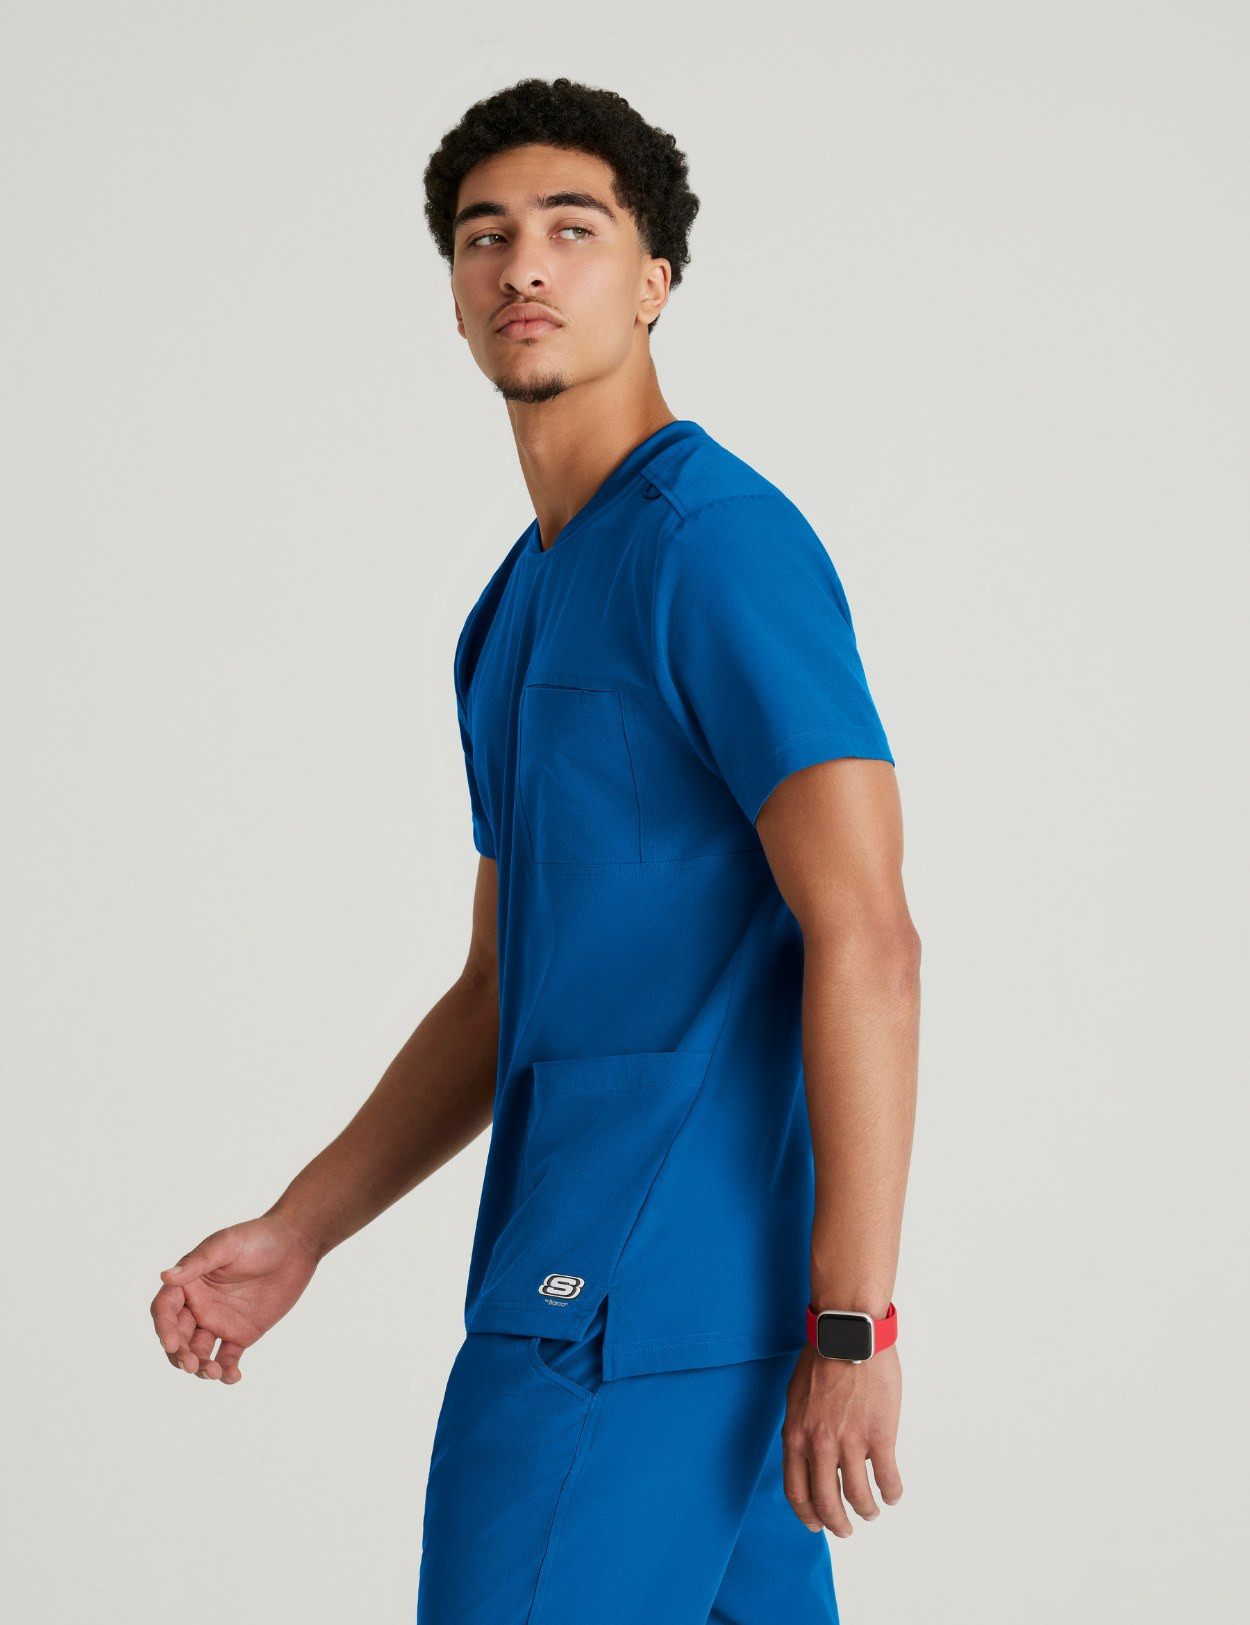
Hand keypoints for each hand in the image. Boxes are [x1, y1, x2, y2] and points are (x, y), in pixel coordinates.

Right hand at [150, 1211, 321, 1382]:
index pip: (165, 1310)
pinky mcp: (241, 1334)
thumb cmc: (258, 1238)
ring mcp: (219, 1322)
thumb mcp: (227, 1244)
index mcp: (189, 1283)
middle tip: (191, 1365)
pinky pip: (228, 1358)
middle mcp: (198, 1306)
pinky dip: (226, 1371)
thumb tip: (165, 1276)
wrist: (295, 1245)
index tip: (172, 1344)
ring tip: (214, 1372)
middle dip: (180, 1355)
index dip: (164, 1328)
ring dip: (201, 1367)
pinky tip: (233, 1376)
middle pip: (178, 1337)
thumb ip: (198, 1262)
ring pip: (200, 1353)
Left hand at [781, 1342, 903, 1536]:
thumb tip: (808, 1454)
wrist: (848, 1334)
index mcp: (796, 1436)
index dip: (807, 1514)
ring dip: (866, 1510)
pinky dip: (891, 1493)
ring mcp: (850, 1443)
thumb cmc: (822, 1357)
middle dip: (837, 1523)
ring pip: (859, 1497)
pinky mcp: (879, 1436)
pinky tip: (893, 1494)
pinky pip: (887, 1479)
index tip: (816, 1524)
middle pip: (826, 1502)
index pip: (797, 1491)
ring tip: (872, 1511)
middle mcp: (819, 1446)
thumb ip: (802, 1429)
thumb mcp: (797, 1398)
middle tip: (846, 1529)